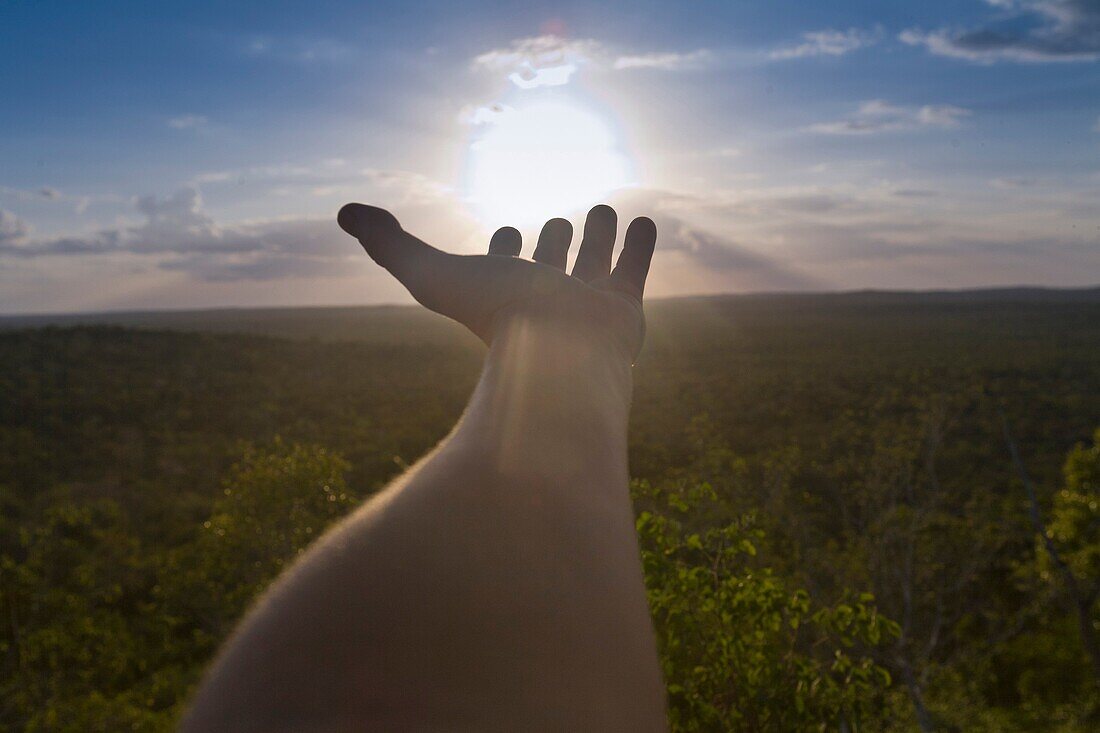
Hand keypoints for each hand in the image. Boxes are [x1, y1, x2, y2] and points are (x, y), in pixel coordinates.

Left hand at [337, 203, 656, 360]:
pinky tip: (643, 220)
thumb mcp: (430, 273)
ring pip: (593, 262)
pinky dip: (639, 243)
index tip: (508, 230)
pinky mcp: (623, 307)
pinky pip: (634, 267)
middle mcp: (545, 297)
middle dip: (554, 240)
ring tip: (604, 210)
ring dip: (597, 235)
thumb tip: (345, 211)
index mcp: (504, 291)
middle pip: (550, 263)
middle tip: (559, 222)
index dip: (506, 245)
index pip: (505, 263)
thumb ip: (390, 244)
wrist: (557, 355)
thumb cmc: (494, 316)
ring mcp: (585, 304)